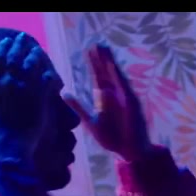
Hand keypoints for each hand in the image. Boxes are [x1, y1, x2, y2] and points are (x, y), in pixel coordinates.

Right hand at [0, 33, 57, 159]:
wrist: (9, 144)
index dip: (3, 47)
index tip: (6, 41)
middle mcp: (9, 81)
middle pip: (15, 56)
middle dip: (18, 45)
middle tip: (22, 39)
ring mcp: (26, 88)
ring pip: (32, 64)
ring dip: (34, 55)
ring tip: (36, 50)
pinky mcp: (40, 97)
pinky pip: (46, 80)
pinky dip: (48, 73)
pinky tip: (50, 70)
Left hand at [64, 44, 149, 161]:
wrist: (128, 151)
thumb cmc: (112, 138)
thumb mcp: (90, 121)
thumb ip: (79, 107)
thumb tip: (65, 93)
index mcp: (104, 98)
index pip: (98, 77)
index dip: (93, 64)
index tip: (89, 51)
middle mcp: (114, 95)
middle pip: (106, 73)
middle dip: (101, 59)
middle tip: (95, 43)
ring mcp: (123, 97)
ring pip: (115, 76)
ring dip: (110, 63)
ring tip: (104, 49)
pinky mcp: (131, 103)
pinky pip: (124, 87)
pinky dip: (119, 76)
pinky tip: (113, 66)